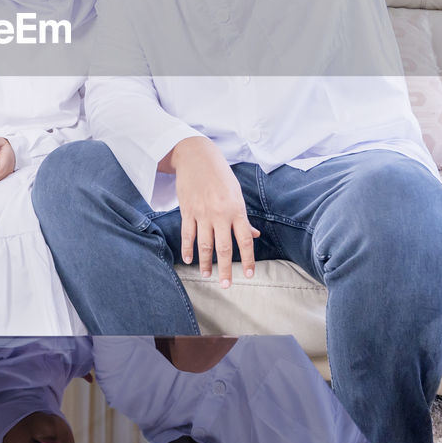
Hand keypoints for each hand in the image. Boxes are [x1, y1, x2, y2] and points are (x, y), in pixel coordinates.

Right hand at [161, 136, 259, 287]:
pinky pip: (187, 234)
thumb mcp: (236, 194)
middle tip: (226, 285)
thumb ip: (243, 218)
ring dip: (206, 263)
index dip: (249, 259)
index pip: (245, 240)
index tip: (250, 274)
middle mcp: (220, 214)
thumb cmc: (220, 175)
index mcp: (236, 210)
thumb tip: (254, 235)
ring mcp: (202, 213)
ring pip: (204, 245)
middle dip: (226, 269)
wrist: (196, 156)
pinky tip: (189, 260)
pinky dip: (187, 249)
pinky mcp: (187, 211)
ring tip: (207, 276)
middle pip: (224, 248)